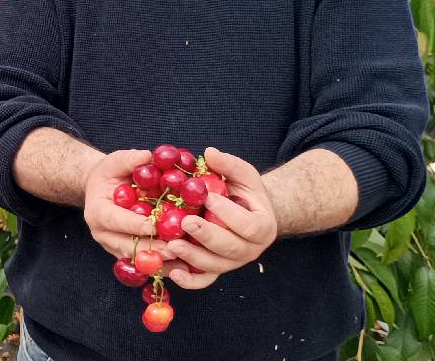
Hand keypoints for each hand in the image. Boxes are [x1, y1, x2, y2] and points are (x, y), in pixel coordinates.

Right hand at [82, 150, 172, 259]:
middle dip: (153, 249)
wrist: (100, 189)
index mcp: (97, 211)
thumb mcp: (116, 161)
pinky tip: (181, 265)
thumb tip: (148, 156)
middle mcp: (102, 233)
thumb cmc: (109, 174)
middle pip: (128, 246)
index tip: (155, 225)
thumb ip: (131, 159)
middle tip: (176, 248)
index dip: (136, 224)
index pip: (116, 221)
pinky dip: (161, 266)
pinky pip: (143, 265)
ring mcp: (112, 246)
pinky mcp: (124, 254)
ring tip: (183, 261)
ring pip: (136, 260)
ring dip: (160, 262)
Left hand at [166, 147, 277, 289]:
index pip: (249, 225)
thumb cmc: (243, 192)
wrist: (245, 214)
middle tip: (186, 222)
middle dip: (207, 236)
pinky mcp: (215, 270)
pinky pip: (203, 280)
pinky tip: (172, 272)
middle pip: (231, 249)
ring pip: (215, 266)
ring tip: (171, 245)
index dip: (229, 213)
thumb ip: (229, 165)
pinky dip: (188, 280)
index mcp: (263, 227)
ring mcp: (232, 263)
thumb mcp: (242, 175)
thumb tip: (210, 153)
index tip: (208, 197)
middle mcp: (250, 250)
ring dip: (193, 257)